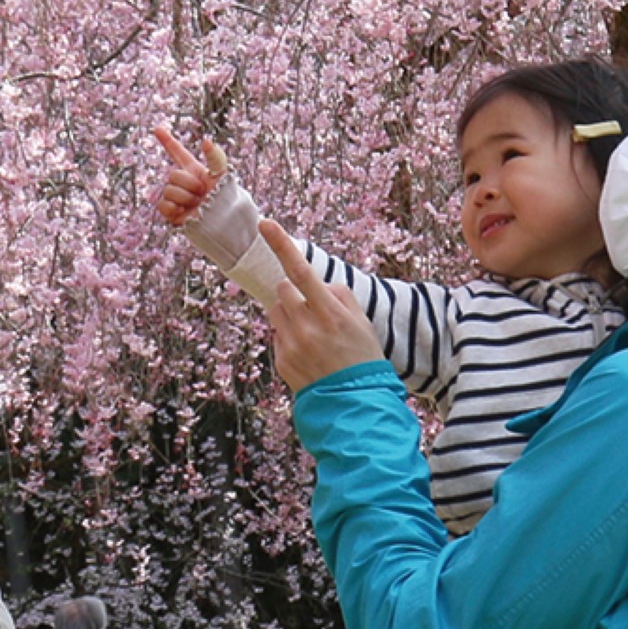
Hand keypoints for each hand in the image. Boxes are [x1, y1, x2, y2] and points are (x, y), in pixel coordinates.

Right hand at [149, 125, 226, 228]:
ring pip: (169, 190)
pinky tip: (185, 212)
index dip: (167, 140)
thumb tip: (206, 141)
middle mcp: (181, 181)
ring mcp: (174, 196)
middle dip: (190, 184)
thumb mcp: (222, 175)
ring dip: (185, 198)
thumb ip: (215, 157)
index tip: (157, 129)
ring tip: (197, 204)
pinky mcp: (170, 212)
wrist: (224, 221)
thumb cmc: (224, 198)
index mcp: (192, 169)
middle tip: (202, 193)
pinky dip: (174, 208)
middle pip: (173, 174)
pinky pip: (163, 204)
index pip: (177, 152)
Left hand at [266, 220, 384, 390]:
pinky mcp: (280, 361)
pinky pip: (277, 335)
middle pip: (284, 289)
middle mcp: (307, 327)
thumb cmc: (362, 358)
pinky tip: (309, 354)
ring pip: (277, 310)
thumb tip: (318, 284)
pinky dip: (289, 337)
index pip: (301, 270)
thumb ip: (339, 296)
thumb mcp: (362, 322)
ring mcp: (291, 345)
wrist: (354, 404)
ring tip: (312, 335)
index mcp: (330, 313)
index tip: (265, 224)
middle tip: (313, 311)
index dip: (282, 245)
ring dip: (289, 314)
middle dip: (294, 293)